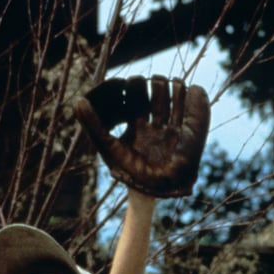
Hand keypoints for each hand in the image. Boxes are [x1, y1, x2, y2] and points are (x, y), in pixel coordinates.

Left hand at [74, 75, 210, 197]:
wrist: (155, 190)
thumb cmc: (129, 171)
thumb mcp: (108, 147)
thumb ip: (93, 125)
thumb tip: (78, 101)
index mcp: (136, 122)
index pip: (136, 91)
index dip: (135, 84)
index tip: (132, 88)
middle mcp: (155, 122)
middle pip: (157, 88)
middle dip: (157, 83)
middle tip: (155, 89)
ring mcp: (172, 126)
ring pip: (176, 92)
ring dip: (175, 85)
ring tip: (173, 90)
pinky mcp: (189, 132)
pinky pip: (195, 104)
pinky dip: (195, 95)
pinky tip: (190, 94)